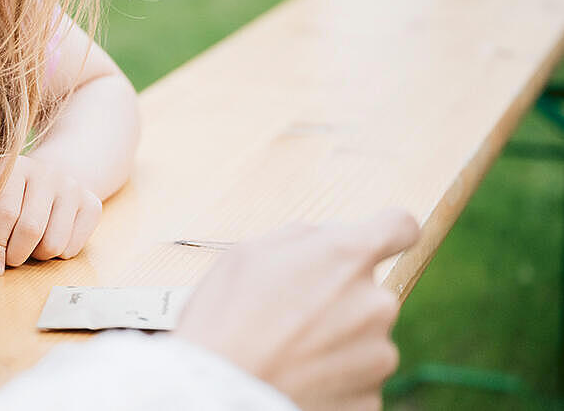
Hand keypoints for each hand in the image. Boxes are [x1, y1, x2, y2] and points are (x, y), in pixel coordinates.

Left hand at [0, 155, 102, 275]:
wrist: (55, 174)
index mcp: (14, 168)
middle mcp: (46, 173)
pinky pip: (72, 248)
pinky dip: (57, 254)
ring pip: (53, 243)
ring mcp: (73, 187)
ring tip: (31, 245)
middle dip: (16, 254)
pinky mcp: (92, 204)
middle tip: (11, 257)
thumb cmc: (13, 196)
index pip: (5, 213)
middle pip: (31, 229)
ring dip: (37, 256)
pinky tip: (51, 237)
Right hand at [174, 209, 419, 410]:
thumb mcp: (248, 253)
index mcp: (348, 256)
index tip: (373, 245)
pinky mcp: (371, 398)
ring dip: (338, 341)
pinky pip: (358, 379)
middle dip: (341, 299)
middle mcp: (376, 303)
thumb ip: (302, 237)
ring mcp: (379, 355)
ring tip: (290, 352)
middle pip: (372, 292)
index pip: (400, 227)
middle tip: (293, 315)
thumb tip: (327, 239)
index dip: (387, 233)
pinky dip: (334, 379)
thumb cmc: (225, 319)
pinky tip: (298, 378)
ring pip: (366, 338)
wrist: (219, 392)